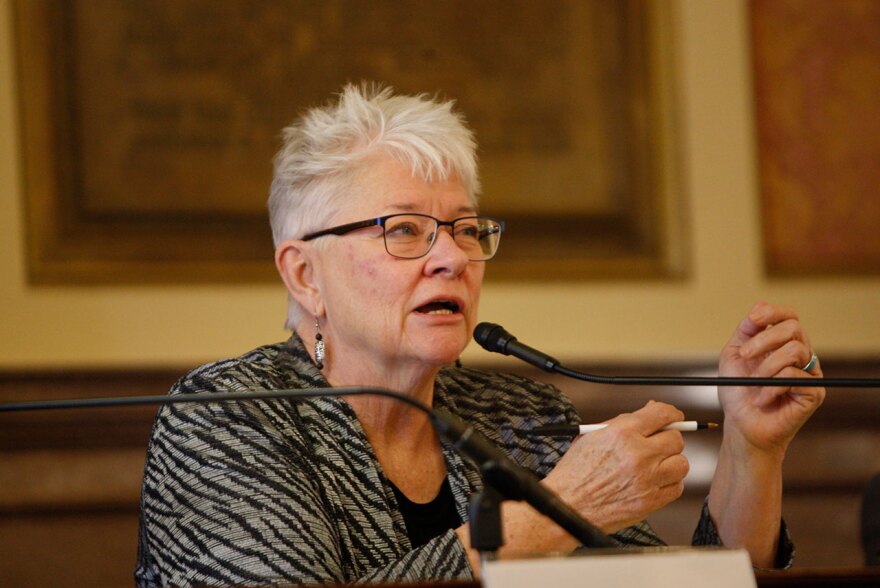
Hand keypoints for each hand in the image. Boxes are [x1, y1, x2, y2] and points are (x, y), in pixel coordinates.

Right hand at [543, 401, 689, 533]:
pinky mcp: (651, 501)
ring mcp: (647, 479)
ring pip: (681, 463)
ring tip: (656, 464)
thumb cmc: (575, 472)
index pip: (661, 414)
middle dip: (667, 438)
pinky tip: (654, 480)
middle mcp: (638, 454)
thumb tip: (649, 413)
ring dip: (671, 461)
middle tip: (657, 443)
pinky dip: (669, 482)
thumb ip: (623, 422)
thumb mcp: (592, 436)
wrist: (568, 505)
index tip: (673, 417)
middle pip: (675, 439)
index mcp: (621, 433)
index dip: (671, 414)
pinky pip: (676, 487)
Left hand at [718, 302, 825, 454]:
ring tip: (754, 384)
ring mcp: (810, 373)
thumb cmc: (737, 391)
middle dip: (764, 339)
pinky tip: (762, 399)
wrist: (741, 424)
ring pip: (794, 350)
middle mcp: (800, 355)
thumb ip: (746, 331)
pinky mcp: (814, 392)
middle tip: (745, 355)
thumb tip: (759, 306)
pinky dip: (771, 387)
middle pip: (794, 328)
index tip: (753, 320)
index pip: (788, 316)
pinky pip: (794, 376)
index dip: (772, 313)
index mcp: (782, 343)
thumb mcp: (734, 355)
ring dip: (766, 367)